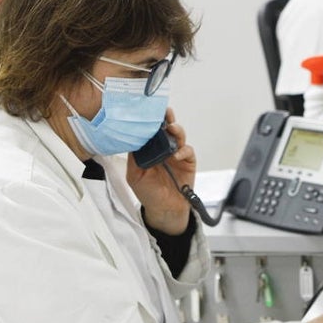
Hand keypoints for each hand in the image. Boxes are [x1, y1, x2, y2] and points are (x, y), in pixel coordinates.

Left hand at [128, 108, 193, 234]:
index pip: (151, 130)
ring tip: (172, 129)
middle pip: (166, 128)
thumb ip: (134, 158)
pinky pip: (188, 151)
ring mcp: (177, 154)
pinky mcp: (188, 162)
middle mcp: (164, 148)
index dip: (151, 121)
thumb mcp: (134, 175)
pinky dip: (183, 150)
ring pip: (179, 135)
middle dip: (166, 118)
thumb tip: (134, 139)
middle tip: (165, 112)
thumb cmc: (149, 193)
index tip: (148, 112)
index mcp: (150, 149)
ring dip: (176, 130)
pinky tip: (176, 155)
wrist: (164, 209)